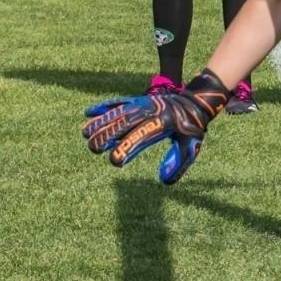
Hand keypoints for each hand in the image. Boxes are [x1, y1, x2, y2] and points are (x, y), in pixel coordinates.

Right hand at [82, 70, 230, 183]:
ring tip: (84, 133)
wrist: (196, 102)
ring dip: (100, 121)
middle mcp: (151, 112)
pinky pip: (119, 102)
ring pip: (118, 112)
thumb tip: (164, 180)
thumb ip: (179, 163)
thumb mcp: (191, 147)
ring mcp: (143, 104)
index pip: (142, 137)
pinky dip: (104, 106)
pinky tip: (88, 112)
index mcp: (164, 124)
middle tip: (92, 148)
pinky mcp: (138, 100)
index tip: (114, 160)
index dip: (127, 147)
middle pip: (125, 123)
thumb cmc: (192, 129)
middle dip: (107, 135)